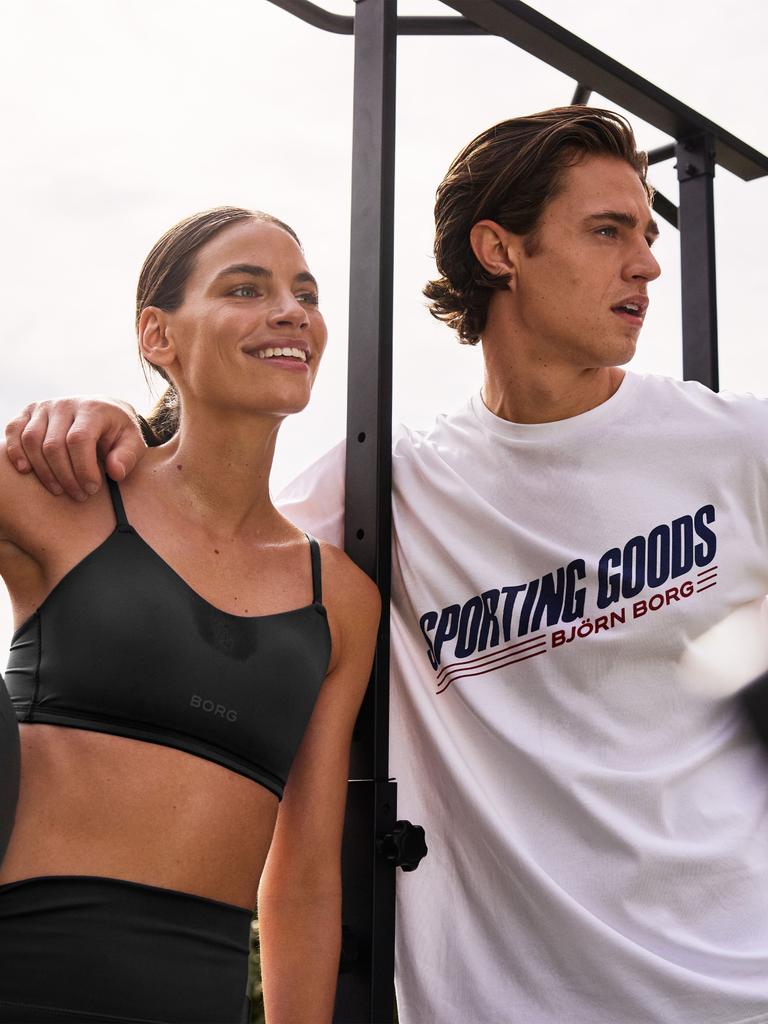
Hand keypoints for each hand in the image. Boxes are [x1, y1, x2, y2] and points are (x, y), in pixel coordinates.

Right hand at [5, 397, 146, 500]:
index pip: (79, 440)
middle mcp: (65, 404)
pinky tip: (25, 470)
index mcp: (93, 409)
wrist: (104, 410)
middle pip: (53, 445)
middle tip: (79, 496)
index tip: (92, 489)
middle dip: (66, 477)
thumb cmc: (118, 432)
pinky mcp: (29, 412)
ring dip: (43, 471)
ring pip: (32, 441)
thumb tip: (115, 472)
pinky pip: (14, 431)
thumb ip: (128, 456)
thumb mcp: (133, 442)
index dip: (83, 469)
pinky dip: (15, 451)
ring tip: (59, 490)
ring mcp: (44, 407)